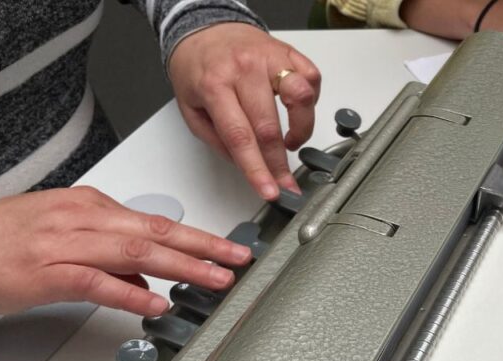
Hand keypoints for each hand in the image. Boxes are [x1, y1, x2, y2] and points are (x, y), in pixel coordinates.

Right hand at [0, 187, 251, 316]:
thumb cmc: (7, 240)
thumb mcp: (67, 232)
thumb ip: (112, 249)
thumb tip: (151, 271)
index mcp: (91, 206)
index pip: (157, 219)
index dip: (198, 236)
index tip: (228, 247)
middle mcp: (83, 219)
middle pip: (157, 230)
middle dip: (204, 247)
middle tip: (237, 259)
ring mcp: (65, 244)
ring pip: (136, 251)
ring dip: (181, 267)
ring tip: (213, 280)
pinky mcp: (46, 272)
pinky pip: (96, 281)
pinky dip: (130, 290)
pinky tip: (155, 301)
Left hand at [168, 23, 320, 200]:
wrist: (205, 28)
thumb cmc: (197, 66)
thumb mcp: (189, 107)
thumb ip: (215, 139)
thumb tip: (244, 163)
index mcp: (214, 85)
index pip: (240, 137)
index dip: (257, 169)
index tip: (270, 190)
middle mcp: (244, 69)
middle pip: (269, 126)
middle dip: (280, 163)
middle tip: (286, 182)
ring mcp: (269, 58)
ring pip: (301, 97)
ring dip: (301, 128)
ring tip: (291, 140)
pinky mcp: (288, 51)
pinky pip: (312, 77)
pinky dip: (311, 101)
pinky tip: (298, 111)